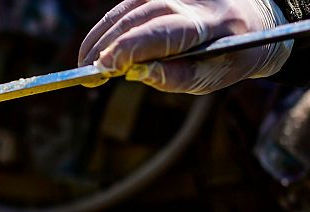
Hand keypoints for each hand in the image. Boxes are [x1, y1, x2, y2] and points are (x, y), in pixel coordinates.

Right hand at [79, 0, 292, 93]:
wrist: (253, 21)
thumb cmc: (228, 56)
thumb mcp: (210, 77)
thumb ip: (172, 77)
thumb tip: (133, 73)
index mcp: (207, 24)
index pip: (159, 33)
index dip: (127, 51)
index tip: (103, 70)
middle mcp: (187, 0)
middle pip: (135, 19)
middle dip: (106, 47)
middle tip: (87, 74)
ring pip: (125, 10)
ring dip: (100, 37)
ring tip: (86, 63)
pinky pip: (125, 7)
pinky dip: (107, 28)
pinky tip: (96, 48)